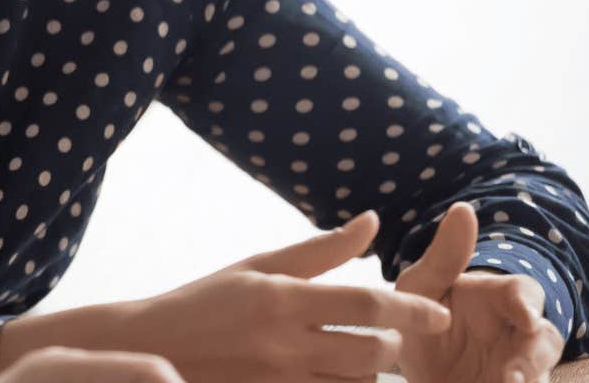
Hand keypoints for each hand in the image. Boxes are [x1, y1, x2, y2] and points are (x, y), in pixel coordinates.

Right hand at [0, 211, 451, 382]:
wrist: (150, 350)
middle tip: (390, 338)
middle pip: (372, 353)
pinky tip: (337, 373)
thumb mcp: (257, 266)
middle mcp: (284, 342)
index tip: (438, 314)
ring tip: (364, 358)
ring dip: (370, 372)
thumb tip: (373, 222)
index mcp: (282, 297)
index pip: (367, 302)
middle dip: (394, 347)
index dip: (412, 310)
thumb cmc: (206, 301)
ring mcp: (279, 380)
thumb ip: (320, 249)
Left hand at [397, 202, 566, 382]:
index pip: (526, 293)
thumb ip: (444, 257)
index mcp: (499, 299)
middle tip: (512, 377)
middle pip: (544, 341)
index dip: (527, 304)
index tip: (524, 318)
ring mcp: (516, 368)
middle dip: (533, 359)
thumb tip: (464, 208)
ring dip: (529, 381)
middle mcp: (516, 334)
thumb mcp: (420, 288)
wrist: (400, 367)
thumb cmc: (417, 316)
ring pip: (540, 375)